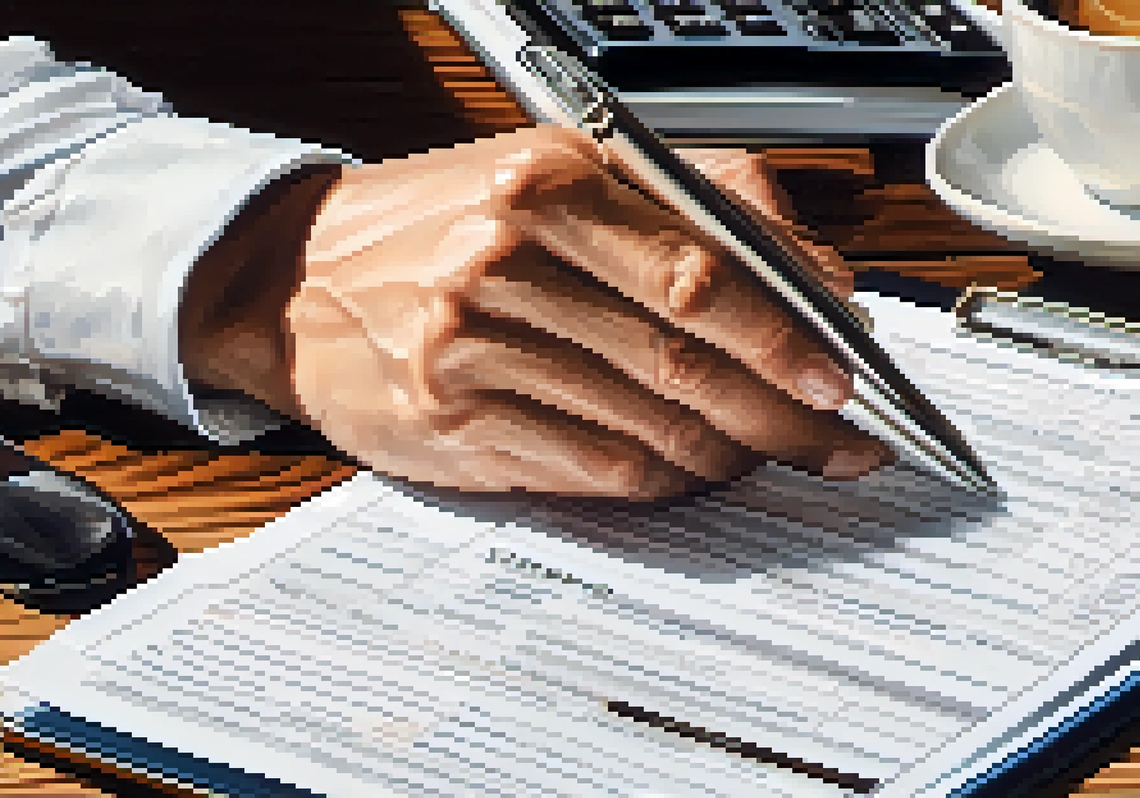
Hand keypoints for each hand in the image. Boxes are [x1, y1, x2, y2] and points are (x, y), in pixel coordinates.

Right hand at [187, 125, 891, 499]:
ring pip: (650, 424)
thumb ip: (699, 203)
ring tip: (773, 451)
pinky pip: (598, 468)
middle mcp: (504, 263)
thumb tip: (816, 278)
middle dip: (783, 413)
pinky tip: (693, 468)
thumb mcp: (565, 170)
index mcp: (545, 183)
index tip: (844, 374)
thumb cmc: (444, 224)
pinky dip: (665, 478)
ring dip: (732, 450)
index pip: (697, 270)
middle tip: (840, 440)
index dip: (785, 334)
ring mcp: (473, 352)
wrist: (295, 281)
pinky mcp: (457, 425)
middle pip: (684, 360)